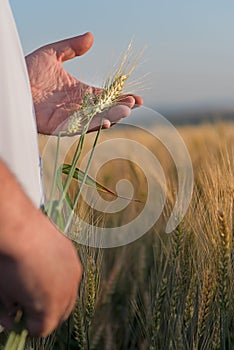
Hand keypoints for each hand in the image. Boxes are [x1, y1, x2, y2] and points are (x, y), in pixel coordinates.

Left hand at [0, 161, 80, 335]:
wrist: (19, 226)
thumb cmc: (8, 261)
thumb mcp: (2, 294)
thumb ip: (8, 313)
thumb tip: (12, 320)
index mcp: (49, 308)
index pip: (42, 329)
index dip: (30, 325)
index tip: (21, 318)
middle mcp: (68, 293)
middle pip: (61, 315)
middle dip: (47, 313)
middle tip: (30, 304)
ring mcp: (74, 274)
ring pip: (69, 295)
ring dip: (56, 294)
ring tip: (39, 282)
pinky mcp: (74, 258)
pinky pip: (70, 275)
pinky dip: (61, 276)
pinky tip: (46, 266)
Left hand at [26, 32, 142, 134]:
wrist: (11, 84)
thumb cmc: (27, 70)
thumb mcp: (51, 54)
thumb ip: (71, 47)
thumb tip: (90, 37)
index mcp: (80, 92)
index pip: (105, 97)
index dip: (121, 98)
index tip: (137, 98)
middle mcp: (78, 107)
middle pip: (105, 110)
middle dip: (120, 109)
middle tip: (134, 104)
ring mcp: (70, 118)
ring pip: (95, 121)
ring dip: (111, 118)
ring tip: (125, 112)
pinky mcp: (60, 127)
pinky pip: (80, 129)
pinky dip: (93, 127)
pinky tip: (106, 122)